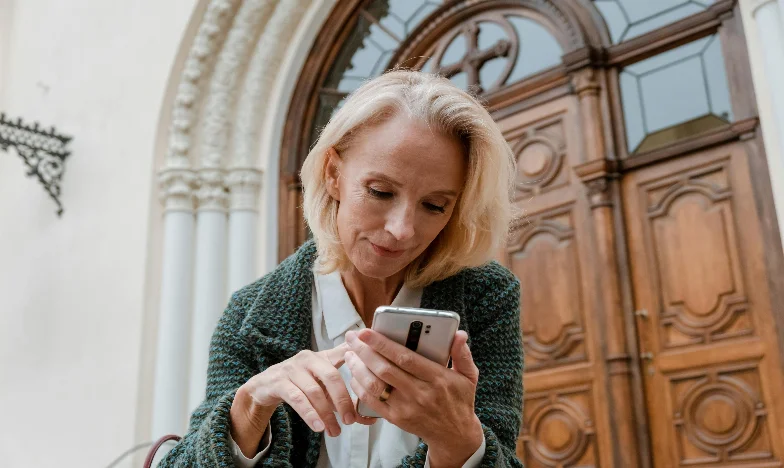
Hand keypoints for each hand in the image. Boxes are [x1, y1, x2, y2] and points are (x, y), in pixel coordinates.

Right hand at [230, 344, 374, 456]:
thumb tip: (370, 419)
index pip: (345, 354)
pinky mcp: (278, 381)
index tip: (372, 369)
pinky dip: (309, 414)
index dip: (358, 359)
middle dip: (343, 400)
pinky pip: (297, 399)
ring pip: (314, 391)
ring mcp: (292, 368)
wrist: (265, 386)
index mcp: (323, 356)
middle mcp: (309, 358)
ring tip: (335, 431)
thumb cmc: (301, 385)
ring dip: (326, 414)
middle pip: (332, 376)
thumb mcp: (322, 387)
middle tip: (350, 420)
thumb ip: (344, 398)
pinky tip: (318, 427)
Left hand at [345, 329, 483, 466]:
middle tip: (352, 337)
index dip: (383, 344)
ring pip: (375, 385)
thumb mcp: (468, 376)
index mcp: (437, 378)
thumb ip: (462, 354)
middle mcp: (420, 393)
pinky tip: (355, 374)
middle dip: (364, 351)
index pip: (405, 358)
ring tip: (350, 353)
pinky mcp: (396, 418)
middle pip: (385, 370)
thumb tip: (459, 334)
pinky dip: (359, 387)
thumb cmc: (459, 400)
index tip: (366, 331)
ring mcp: (406, 407)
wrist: (454, 435)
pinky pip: (372, 402)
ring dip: (358, 368)